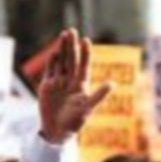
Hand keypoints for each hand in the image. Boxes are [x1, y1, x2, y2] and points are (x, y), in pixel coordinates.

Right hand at [37, 28, 112, 142]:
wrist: (57, 131)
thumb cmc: (75, 121)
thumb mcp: (88, 108)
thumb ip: (99, 95)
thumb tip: (113, 84)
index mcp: (82, 85)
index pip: (84, 65)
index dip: (85, 53)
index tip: (86, 40)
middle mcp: (70, 81)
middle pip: (71, 60)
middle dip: (72, 46)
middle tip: (72, 30)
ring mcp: (59, 82)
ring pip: (61, 62)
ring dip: (62, 49)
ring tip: (64, 34)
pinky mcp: (47, 86)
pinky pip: (50, 70)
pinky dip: (52, 61)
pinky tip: (54, 51)